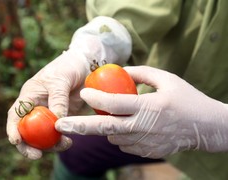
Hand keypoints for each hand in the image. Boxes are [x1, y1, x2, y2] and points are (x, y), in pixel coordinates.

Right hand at [6, 16, 131, 158]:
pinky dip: (61, 140)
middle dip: (29, 145)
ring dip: (50, 144)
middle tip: (38, 155)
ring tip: (64, 144)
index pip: (15, 115)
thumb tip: (57, 122)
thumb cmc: (68, 66)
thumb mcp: (60, 80)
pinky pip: (59, 133)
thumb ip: (58, 100)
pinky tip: (69, 141)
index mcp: (30, 96)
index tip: (15, 141)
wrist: (85, 65)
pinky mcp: (64, 117)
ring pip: (44, 135)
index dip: (13, 129)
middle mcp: (37, 107)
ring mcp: (50, 114)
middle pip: (28, 131)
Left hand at [56, 66, 227, 158]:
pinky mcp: (146, 152)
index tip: (83, 92)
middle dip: (79, 126)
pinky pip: (124, 144)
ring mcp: (144, 143)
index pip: (115, 103)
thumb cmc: (187, 99)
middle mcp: (143, 127)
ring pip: (112, 137)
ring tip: (112, 116)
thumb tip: (120, 70)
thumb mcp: (167, 79)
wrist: (205, 127)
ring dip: (105, 127)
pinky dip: (119, 134)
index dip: (96, 98)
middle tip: (60, 125)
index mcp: (149, 107)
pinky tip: (129, 125)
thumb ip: (141, 73)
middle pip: (105, 128)